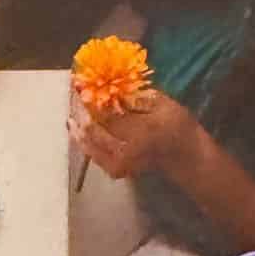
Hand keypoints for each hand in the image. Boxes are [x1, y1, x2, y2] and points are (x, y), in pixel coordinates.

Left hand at [69, 90, 200, 181]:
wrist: (183, 156)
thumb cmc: (176, 125)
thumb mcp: (162, 103)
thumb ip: (135, 96)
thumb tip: (109, 87)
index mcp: (142, 131)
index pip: (107, 113)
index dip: (91, 98)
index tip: (81, 84)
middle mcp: (126, 151)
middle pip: (93, 128)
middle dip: (81, 110)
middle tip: (75, 94)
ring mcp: (118, 164)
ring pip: (88, 143)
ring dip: (78, 126)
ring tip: (72, 111)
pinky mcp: (113, 171)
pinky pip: (91, 153)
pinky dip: (82, 140)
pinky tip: (75, 128)